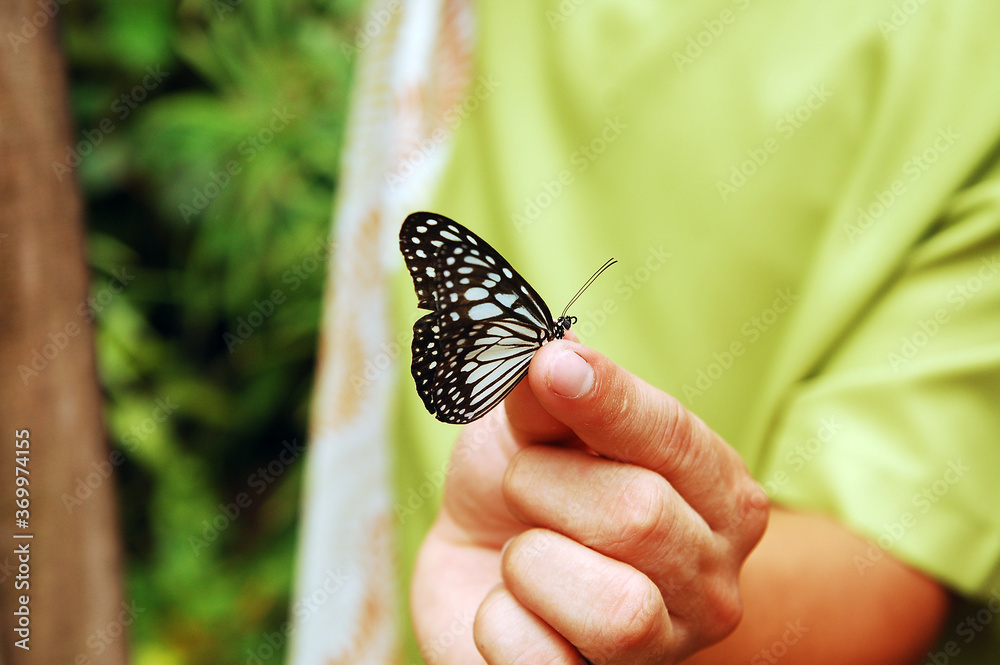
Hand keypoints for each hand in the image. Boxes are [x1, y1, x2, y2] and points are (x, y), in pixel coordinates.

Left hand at [411, 338, 768, 663]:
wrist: (480, 567)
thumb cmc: (529, 489)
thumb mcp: (534, 428)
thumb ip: (548, 395)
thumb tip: (556, 353)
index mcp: (719, 494)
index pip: (673, 438)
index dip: (607, 400)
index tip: (550, 366)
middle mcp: (714, 579)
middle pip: (638, 518)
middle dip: (544, 487)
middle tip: (520, 485)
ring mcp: (665, 648)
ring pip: (615, 609)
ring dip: (530, 563)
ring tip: (522, 554)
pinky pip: (541, 661)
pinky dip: (500, 622)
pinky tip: (511, 607)